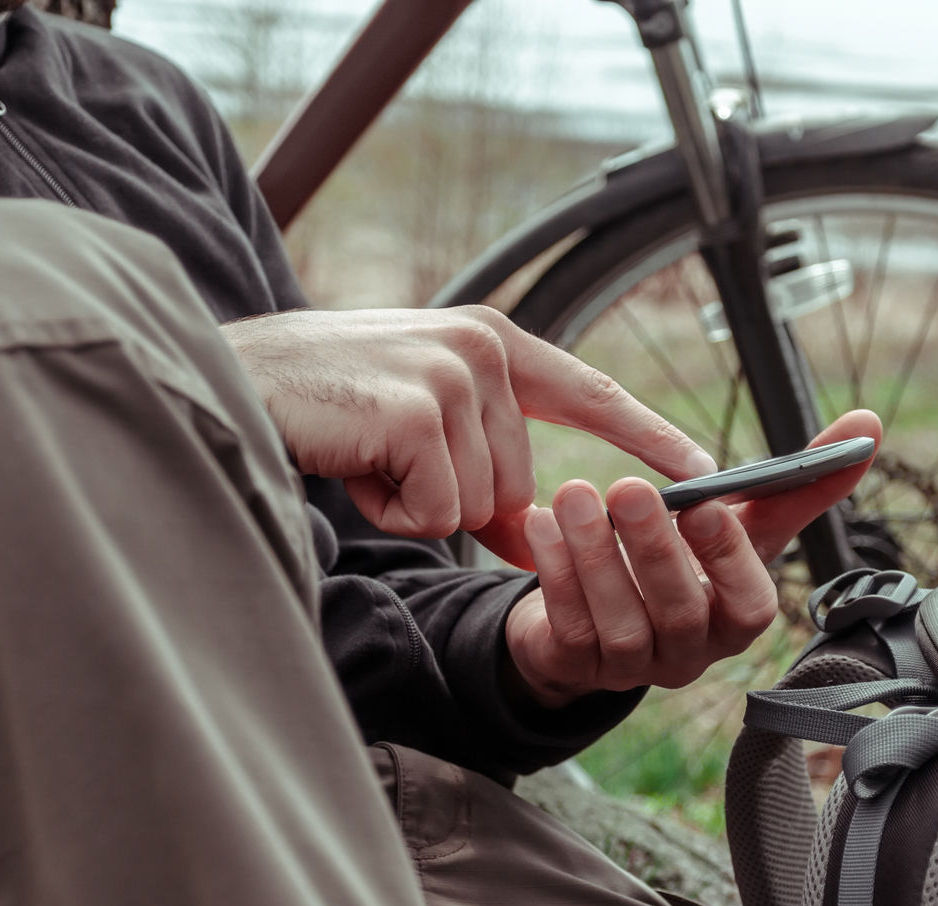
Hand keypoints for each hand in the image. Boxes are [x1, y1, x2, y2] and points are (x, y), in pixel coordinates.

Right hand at [221, 306, 716, 565]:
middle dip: (454, 497)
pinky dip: (393, 511)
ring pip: (482, 504)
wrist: (230, 384)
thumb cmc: (324, 406)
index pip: (589, 390)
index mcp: (490, 339)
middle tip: (386, 460)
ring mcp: (453, 375)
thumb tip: (529, 532)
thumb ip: (482, 455)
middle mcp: (483, 346)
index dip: (649, 435)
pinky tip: (354, 466)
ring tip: (366, 456)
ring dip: (418, 504)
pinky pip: (441, 511)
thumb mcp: (419, 423)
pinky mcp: (419, 412)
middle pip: (521, 483)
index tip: (706, 471)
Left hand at [504, 411, 881, 706]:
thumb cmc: (685, 559)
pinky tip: (541, 522)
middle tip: (628, 487)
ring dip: (595, 557)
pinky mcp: (578, 669)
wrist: (599, 611)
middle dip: (654, 549)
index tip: (706, 505)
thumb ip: (798, 482)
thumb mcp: (741, 521)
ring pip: (619, 624)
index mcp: (737, 619)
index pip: (749, 604)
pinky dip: (555, 573)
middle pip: (680, 612)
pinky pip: (568, 627)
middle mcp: (692, 654)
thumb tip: (869, 424)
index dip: (728, 559)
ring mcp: (634, 669)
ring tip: (573, 494)